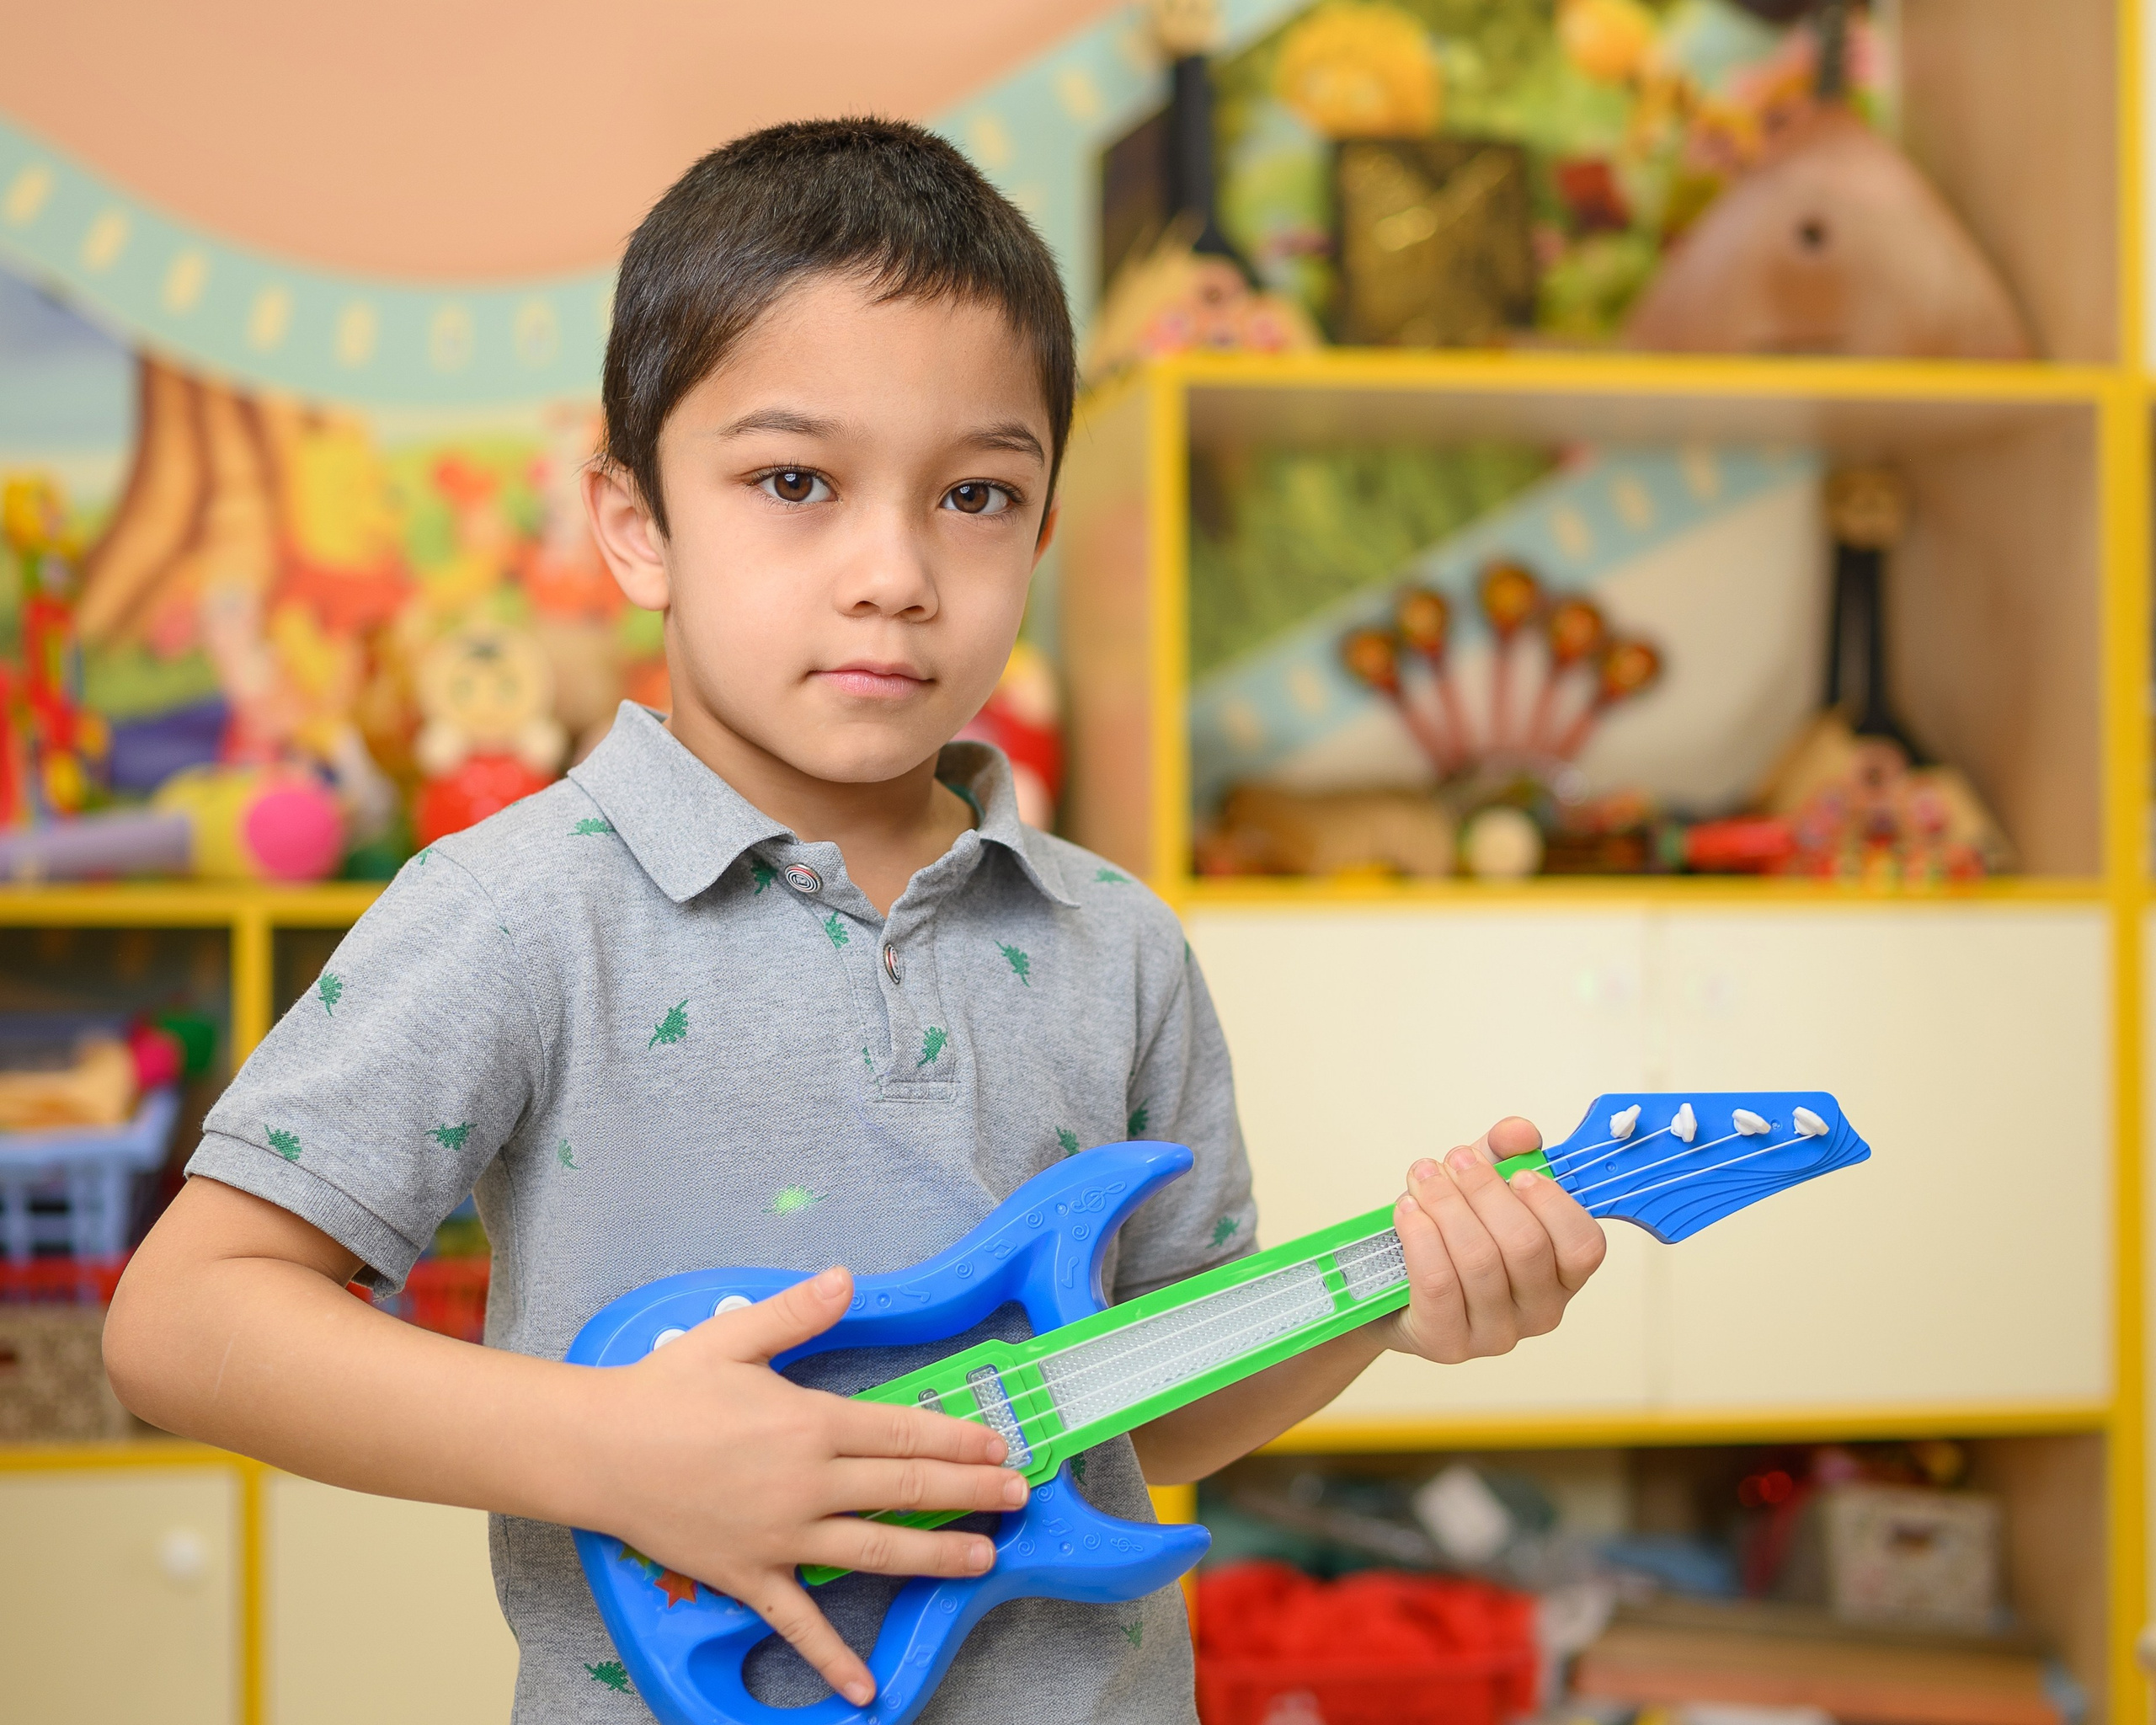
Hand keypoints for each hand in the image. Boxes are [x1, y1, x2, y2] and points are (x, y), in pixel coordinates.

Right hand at [572, 1265, 1026, 1706]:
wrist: (596, 1450)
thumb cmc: (664, 1390)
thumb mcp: (734, 1335)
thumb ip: (798, 1311)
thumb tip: (847, 1278)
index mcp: (810, 1422)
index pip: (904, 1431)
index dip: (959, 1439)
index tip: (998, 1445)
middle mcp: (807, 1484)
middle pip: (906, 1489)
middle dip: (971, 1493)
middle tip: (1017, 1497)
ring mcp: (781, 1537)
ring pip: (875, 1552)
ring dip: (936, 1557)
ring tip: (983, 1560)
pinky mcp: (749, 1576)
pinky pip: (799, 1623)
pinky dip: (833, 1659)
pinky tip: (866, 1689)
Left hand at [1384, 1117, 1606, 1363]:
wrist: (1395, 1291)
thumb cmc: (1453, 1235)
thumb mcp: (1482, 1187)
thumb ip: (1506, 1152)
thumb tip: (1521, 1132)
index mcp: (1563, 1275)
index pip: (1584, 1246)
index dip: (1552, 1203)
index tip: (1517, 1173)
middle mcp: (1540, 1312)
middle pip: (1525, 1245)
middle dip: (1485, 1190)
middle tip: (1455, 1159)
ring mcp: (1496, 1335)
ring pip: (1478, 1260)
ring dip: (1446, 1205)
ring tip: (1423, 1177)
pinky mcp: (1448, 1344)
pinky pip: (1438, 1283)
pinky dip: (1421, 1237)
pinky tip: (1407, 1211)